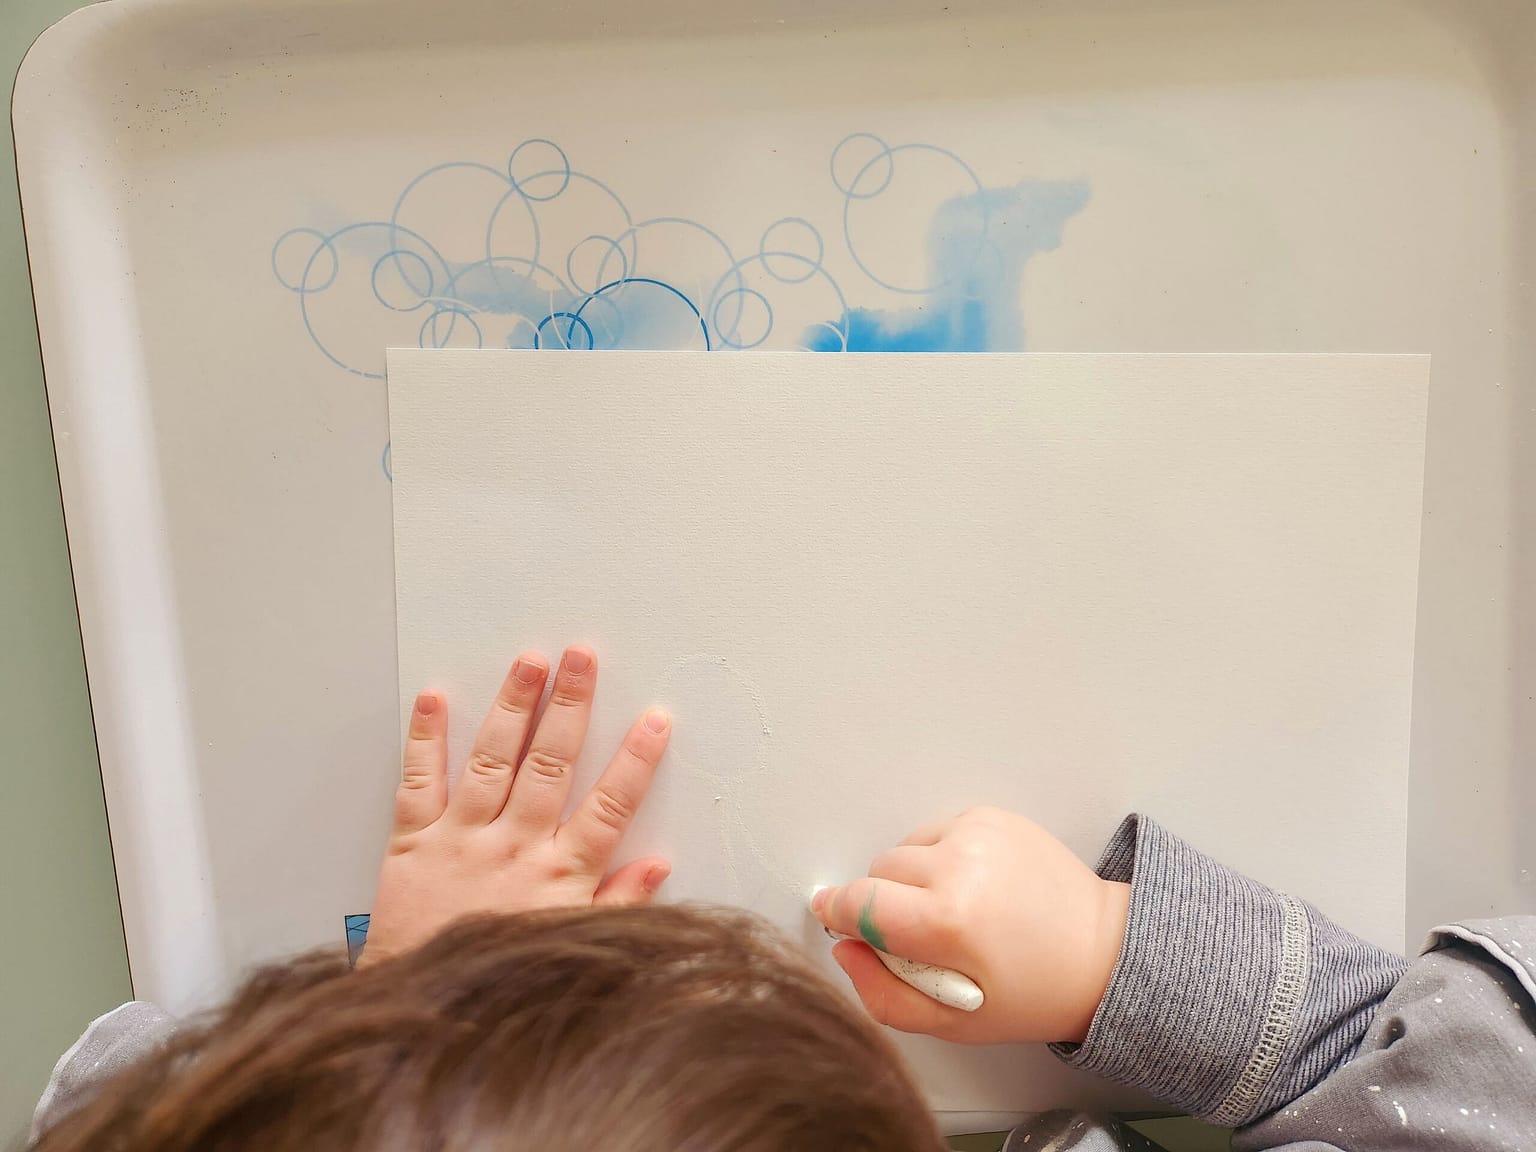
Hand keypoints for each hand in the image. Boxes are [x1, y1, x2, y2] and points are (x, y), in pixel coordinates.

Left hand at [362, 645, 671, 961]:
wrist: (422, 1016)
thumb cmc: (502, 978)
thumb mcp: (573, 946)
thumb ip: (619, 904)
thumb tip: (658, 864)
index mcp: (558, 876)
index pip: (608, 807)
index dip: (634, 761)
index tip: (655, 720)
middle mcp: (513, 848)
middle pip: (550, 765)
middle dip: (570, 706)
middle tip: (582, 658)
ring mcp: (461, 840)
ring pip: (492, 760)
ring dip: (512, 706)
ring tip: (529, 662)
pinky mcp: (412, 843)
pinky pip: (419, 781)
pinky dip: (425, 738)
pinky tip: (434, 699)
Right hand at [811, 807, 1129, 1044]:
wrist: (1099, 951)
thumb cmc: (1029, 994)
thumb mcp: (951, 1023)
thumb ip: (883, 994)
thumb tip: (845, 950)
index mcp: (948, 921)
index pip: (859, 903)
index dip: (839, 914)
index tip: (833, 918)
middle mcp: (961, 866)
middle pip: (878, 873)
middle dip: (885, 904)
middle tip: (923, 937)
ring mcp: (978, 834)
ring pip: (903, 850)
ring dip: (911, 879)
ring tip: (952, 911)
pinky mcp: (991, 817)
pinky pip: (934, 833)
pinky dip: (938, 858)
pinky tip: (970, 887)